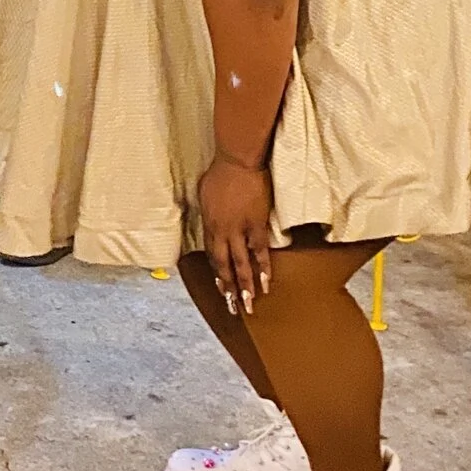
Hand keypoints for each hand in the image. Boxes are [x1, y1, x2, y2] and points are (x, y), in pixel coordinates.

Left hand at [199, 156, 276, 315]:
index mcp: (208, 224)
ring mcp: (239, 230)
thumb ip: (208, 212)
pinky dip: (263, 267)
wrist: (237, 162)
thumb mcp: (204, 193)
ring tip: (250, 304)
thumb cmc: (219, 173)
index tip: (221, 288)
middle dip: (229, 288)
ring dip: (245, 286)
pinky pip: (260, 251)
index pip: (211, 255)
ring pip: (242, 264)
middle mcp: (222, 232)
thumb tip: (210, 221)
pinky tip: (266, 283)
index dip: (217, 273)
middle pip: (224, 265)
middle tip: (233, 307)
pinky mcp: (256, 225)